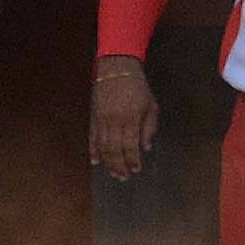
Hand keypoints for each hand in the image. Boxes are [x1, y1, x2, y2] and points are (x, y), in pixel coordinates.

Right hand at [91, 57, 158, 178]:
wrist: (117, 68)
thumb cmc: (137, 86)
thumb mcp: (151, 105)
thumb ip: (149, 127)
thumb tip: (146, 147)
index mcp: (131, 118)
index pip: (131, 145)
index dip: (133, 160)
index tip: (136, 170)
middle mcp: (115, 120)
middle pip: (115, 150)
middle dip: (119, 166)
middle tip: (123, 177)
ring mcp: (102, 119)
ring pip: (103, 146)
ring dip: (108, 162)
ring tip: (113, 173)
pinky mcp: (94, 116)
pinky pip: (93, 137)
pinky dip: (93, 150)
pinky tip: (95, 160)